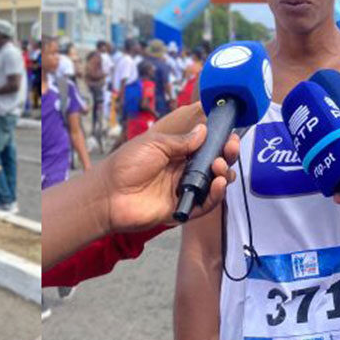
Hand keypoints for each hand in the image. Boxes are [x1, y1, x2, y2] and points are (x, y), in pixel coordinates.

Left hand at [98, 124, 238, 233]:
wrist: (109, 194)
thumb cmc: (126, 165)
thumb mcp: (154, 144)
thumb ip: (181, 141)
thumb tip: (203, 130)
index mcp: (174, 154)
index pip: (203, 147)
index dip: (217, 141)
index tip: (229, 134)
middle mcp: (181, 171)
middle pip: (212, 165)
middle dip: (226, 155)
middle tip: (231, 148)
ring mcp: (182, 190)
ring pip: (213, 184)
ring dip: (223, 174)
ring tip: (219, 167)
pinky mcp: (182, 209)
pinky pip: (205, 204)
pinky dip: (216, 195)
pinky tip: (219, 183)